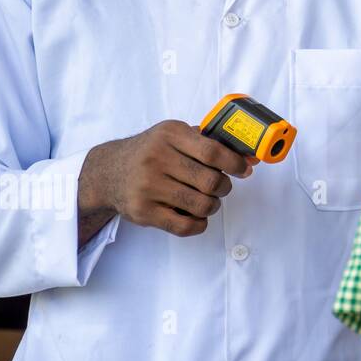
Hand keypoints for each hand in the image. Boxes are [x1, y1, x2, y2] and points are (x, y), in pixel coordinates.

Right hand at [78, 121, 251, 237]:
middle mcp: (157, 159)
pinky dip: (199, 224)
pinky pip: (185, 226)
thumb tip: (252, 158)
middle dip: (224, 187)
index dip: (235, 164)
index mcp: (170, 135)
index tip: (244, 170)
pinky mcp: (143, 212)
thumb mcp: (176, 136)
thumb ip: (211, 144)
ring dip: (213, 206)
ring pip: (202, 205)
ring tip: (207, 200)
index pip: (213, 151)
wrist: (108, 172)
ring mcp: (148, 187)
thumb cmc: (152, 152)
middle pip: (211, 182)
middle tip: (221, 187)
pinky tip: (196, 216)